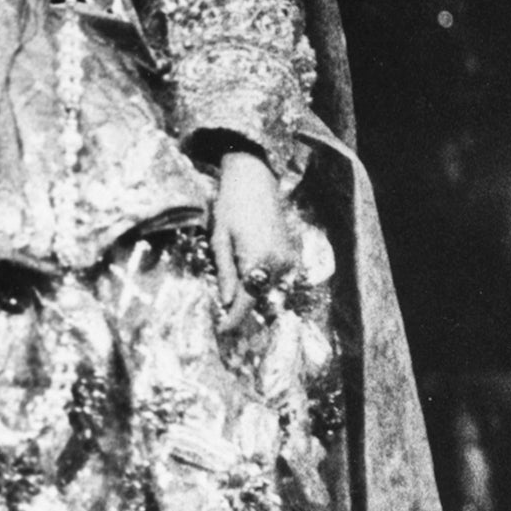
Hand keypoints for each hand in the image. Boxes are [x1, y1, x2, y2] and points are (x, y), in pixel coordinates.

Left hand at [211, 146, 292, 331]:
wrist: (254, 178)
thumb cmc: (230, 205)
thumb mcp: (219, 240)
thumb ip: (225, 273)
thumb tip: (227, 303)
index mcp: (259, 260)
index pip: (246, 302)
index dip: (233, 320)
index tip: (221, 333)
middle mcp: (279, 263)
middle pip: (261, 299)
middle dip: (243, 312)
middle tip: (223, 321)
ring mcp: (289, 259)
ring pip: (270, 291)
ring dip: (254, 299)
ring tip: (233, 304)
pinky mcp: (291, 253)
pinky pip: (277, 279)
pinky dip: (263, 284)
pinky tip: (247, 284)